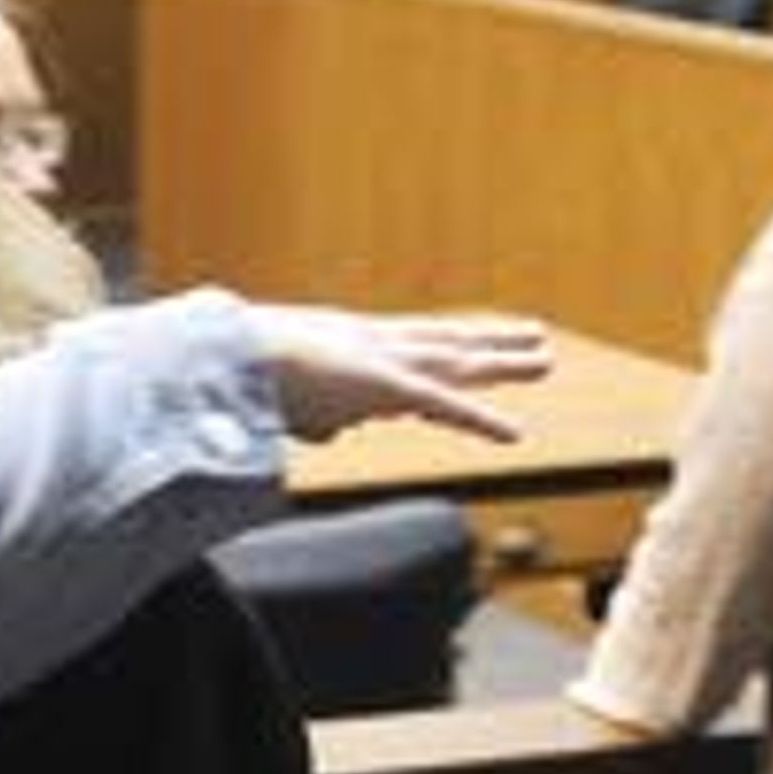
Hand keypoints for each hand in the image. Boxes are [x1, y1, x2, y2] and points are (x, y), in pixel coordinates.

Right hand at [254, 304, 551, 443]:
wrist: (228, 355)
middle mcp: (375, 342)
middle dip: (491, 341)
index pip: (413, 341)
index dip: (450, 341)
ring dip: (503, 362)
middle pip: (446, 340)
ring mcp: (383, 359)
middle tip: (535, 338)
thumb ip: (311, 414)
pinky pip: (443, 407)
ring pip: (457, 362)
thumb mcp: (285, 394)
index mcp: (349, 342)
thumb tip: (323, 431)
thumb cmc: (242, 371)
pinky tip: (513, 436)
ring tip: (543, 358)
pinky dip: (478, 422)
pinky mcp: (385, 385)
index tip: (479, 339)